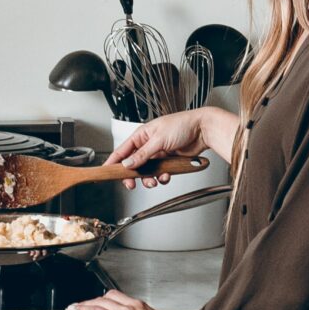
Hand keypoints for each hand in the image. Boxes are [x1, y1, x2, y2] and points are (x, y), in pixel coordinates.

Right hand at [106, 107, 236, 187]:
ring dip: (149, 179)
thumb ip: (143, 154)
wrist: (203, 130)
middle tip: (132, 184)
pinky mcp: (168, 161)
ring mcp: (158, 154)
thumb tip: (127, 163)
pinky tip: (166, 175)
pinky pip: (159, 173)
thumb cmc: (183, 125)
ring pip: (146, 172)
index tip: (105, 172)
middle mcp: (148, 145)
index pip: (122, 150)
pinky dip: (161, 177)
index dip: (113, 162)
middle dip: (133, 176)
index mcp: (141, 135)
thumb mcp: (159, 139)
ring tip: (154, 181)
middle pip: (133, 164)